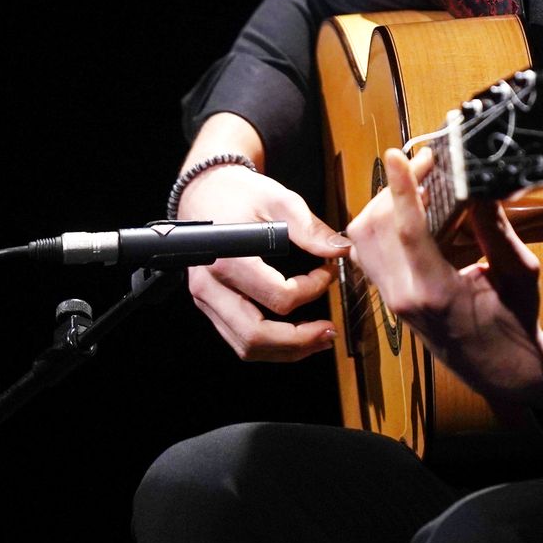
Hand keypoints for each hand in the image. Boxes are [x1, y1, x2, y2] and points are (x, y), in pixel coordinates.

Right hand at [177, 115, 348, 362]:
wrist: (204, 191)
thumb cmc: (238, 193)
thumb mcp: (277, 198)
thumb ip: (308, 227)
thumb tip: (339, 250)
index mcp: (228, 258)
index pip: (278, 297)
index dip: (312, 291)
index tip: (326, 274)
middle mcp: (211, 285)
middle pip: (256, 335)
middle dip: (299, 342)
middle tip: (329, 333)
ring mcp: (206, 298)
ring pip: (244, 346)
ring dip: (284, 351)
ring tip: (316, 341)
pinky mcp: (209, 304)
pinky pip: (237, 338)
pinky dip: (268, 345)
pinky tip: (292, 336)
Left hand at [346, 147, 542, 399]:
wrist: (501, 370)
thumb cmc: (515, 322)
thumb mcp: (519, 274)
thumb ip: (496, 228)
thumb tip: (478, 182)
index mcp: (437, 293)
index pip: (408, 231)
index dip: (401, 189)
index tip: (395, 155)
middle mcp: (404, 297)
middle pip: (376, 227)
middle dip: (395, 188)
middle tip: (427, 165)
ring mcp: (391, 299)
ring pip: (362, 237)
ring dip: (383, 203)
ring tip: (418, 185)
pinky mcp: (388, 296)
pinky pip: (365, 251)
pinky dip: (378, 223)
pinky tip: (407, 211)